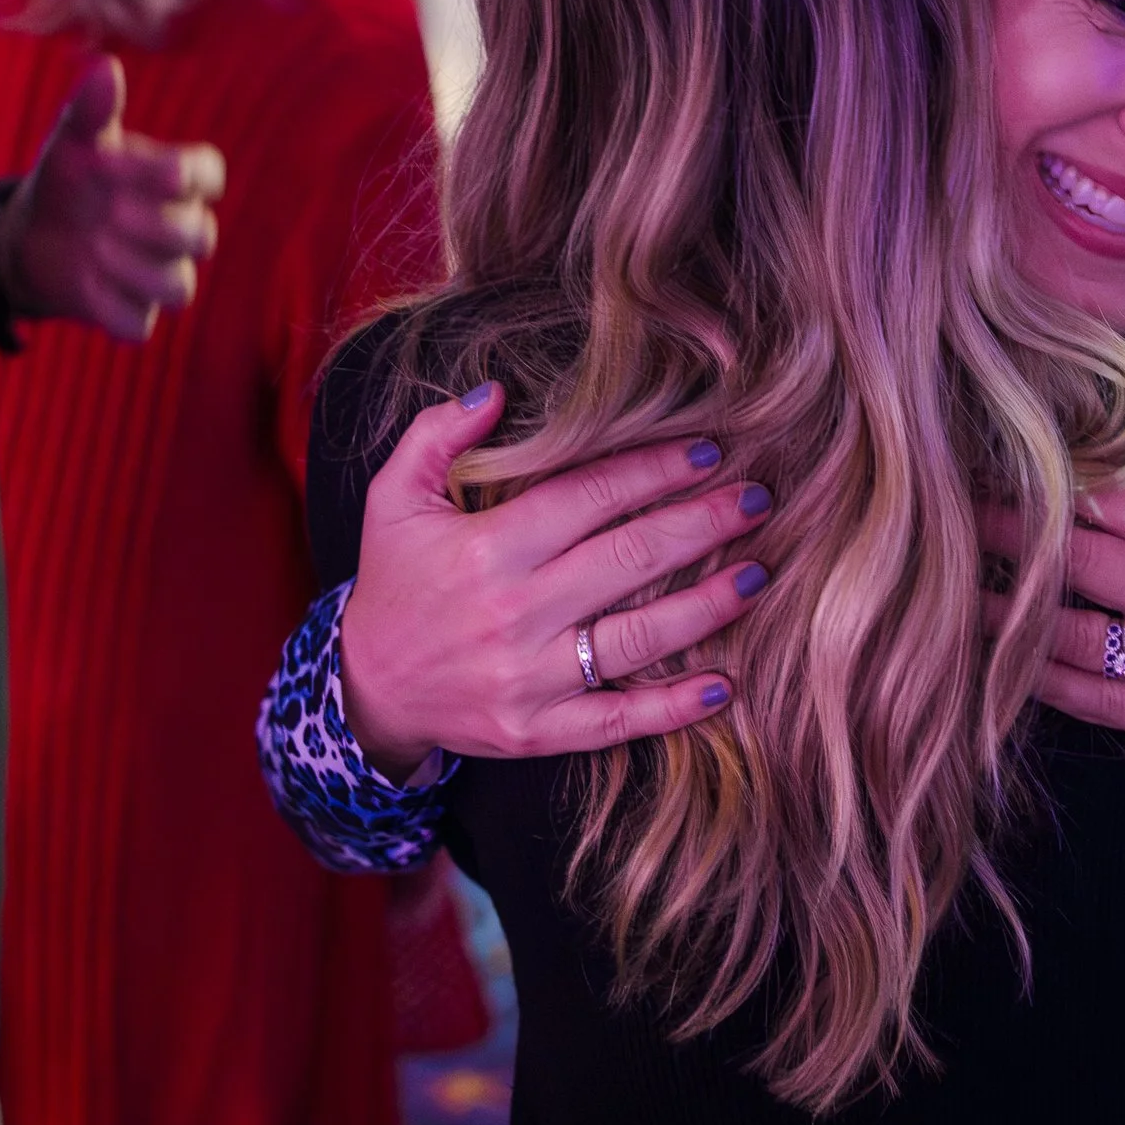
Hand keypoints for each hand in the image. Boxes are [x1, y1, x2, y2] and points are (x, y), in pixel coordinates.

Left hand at [0, 56, 223, 341]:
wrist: (29, 236)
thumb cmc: (67, 179)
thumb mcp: (72, 139)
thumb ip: (93, 108)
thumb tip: (107, 68)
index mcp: (178, 180)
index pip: (208, 175)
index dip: (176, 174)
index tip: (136, 167)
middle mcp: (182, 229)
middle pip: (200, 237)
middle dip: (150, 225)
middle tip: (106, 212)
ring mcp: (162, 276)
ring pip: (178, 288)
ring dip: (128, 268)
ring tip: (92, 248)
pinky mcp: (133, 315)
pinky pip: (138, 325)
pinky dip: (107, 305)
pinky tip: (83, 281)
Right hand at [338, 384, 771, 779]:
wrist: (367, 689)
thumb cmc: (394, 582)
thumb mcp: (393, 499)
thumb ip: (435, 436)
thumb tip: (496, 391)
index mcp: (486, 550)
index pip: (587, 498)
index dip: (653, 471)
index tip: (708, 452)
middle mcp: (513, 613)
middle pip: (628, 560)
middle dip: (702, 524)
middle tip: (757, 499)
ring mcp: (528, 679)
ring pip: (637, 638)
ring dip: (706, 605)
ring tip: (757, 574)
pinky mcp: (536, 732)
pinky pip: (616, 722)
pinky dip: (672, 709)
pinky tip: (722, 685)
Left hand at [985, 393, 1124, 741]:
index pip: (1106, 505)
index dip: (1046, 487)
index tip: (996, 471)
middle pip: (1076, 566)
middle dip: (1008, 540)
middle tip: (953, 519)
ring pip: (1073, 638)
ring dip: (1008, 615)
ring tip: (957, 590)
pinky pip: (1098, 701)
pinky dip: (1043, 682)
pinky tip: (1000, 659)